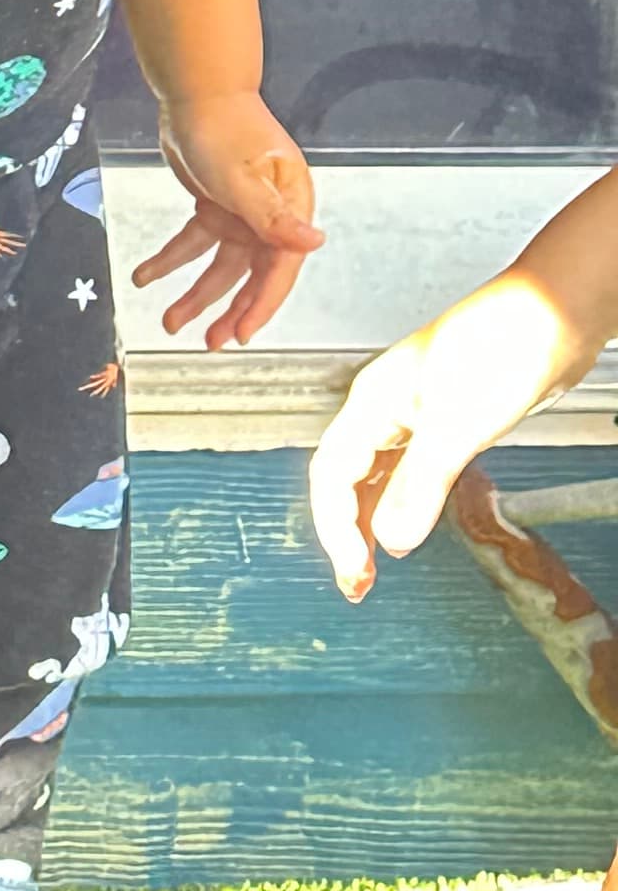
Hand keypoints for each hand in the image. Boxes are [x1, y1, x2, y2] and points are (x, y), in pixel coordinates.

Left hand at [129, 91, 323, 348]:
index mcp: (290, 208)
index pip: (279, 269)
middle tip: (208, 340)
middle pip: (251, 274)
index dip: (260, 305)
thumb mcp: (244, 177)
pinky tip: (146, 276)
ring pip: (219, 265)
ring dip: (195, 292)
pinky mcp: (216, 206)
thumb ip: (272, 216)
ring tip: (170, 321)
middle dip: (229, 309)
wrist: (196, 91)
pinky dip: (171, 260)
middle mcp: (270, 215)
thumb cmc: (225, 126)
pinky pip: (194, 242)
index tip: (239, 335)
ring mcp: (242, 213)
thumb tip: (314, 243)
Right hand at [302, 270, 585, 600]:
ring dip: (371, 520)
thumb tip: (392, 538)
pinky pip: (410, 467)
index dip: (336, 528)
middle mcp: (388, 404)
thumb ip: (421, 483)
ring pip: (376, 473)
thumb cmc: (509, 339)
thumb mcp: (460, 422)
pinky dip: (404, 499)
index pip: (332, 474)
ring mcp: (418, 409)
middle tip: (357, 583)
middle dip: (345, 532)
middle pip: (345, 476)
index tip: (357, 572)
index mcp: (374, 399)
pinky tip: (414, 519)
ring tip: (373, 565)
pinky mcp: (449, 414)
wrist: (559, 307)